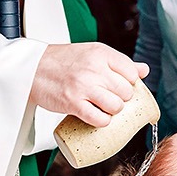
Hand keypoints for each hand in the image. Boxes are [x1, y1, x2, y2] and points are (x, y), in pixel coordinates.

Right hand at [30, 43, 146, 126]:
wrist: (32, 68)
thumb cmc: (62, 61)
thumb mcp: (93, 53)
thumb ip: (119, 62)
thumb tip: (144, 70)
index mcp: (101, 53)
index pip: (132, 72)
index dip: (131, 83)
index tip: (122, 86)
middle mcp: (94, 68)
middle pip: (126, 92)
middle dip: (123, 99)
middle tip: (111, 98)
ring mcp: (84, 86)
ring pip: (116, 107)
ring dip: (113, 112)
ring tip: (104, 108)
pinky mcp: (73, 103)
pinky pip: (99, 119)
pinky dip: (102, 122)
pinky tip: (97, 117)